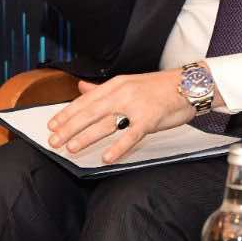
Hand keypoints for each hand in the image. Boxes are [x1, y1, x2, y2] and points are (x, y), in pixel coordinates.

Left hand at [46, 69, 197, 163]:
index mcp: (116, 85)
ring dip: (86, 136)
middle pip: (90, 112)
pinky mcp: (150, 119)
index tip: (52, 125)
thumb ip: (102, 88)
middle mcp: (122, 93)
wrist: (190, 84)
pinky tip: (107, 158)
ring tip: (71, 148)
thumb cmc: (160, 87)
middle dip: (69, 127)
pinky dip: (118, 147)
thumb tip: (81, 88)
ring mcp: (136, 106)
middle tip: (54, 141)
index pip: (85, 100)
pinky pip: (130, 135)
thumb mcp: (128, 82)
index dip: (67, 113)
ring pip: (106, 123)